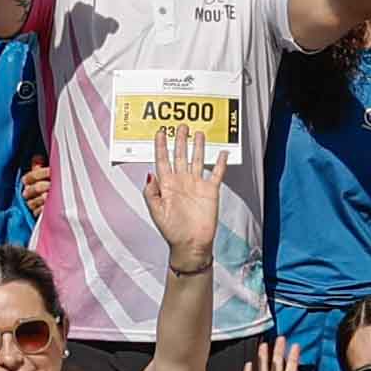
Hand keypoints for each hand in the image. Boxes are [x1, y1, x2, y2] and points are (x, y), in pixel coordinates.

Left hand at [146, 142, 222, 275]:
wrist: (190, 244)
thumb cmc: (172, 231)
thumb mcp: (156, 211)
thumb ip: (151, 192)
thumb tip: (149, 174)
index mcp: (167, 185)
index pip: (162, 160)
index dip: (161, 146)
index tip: (159, 132)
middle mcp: (182, 181)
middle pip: (180, 155)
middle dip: (180, 140)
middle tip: (181, 126)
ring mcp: (196, 185)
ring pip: (197, 160)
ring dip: (198, 147)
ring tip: (198, 133)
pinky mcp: (210, 191)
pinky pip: (216, 173)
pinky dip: (219, 163)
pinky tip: (221, 153)